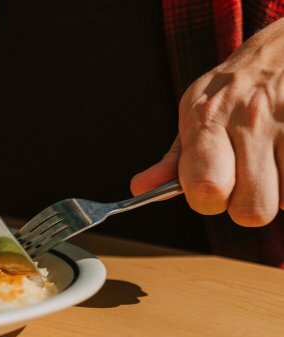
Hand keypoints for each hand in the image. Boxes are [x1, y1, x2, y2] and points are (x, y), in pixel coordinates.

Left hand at [132, 18, 283, 226]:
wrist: (281, 52)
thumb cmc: (231, 92)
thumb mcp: (194, 115)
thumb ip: (173, 160)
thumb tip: (140, 188)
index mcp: (208, 120)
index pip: (208, 188)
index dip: (208, 202)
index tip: (211, 190)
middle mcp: (251, 121)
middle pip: (252, 210)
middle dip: (246, 204)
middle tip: (245, 179)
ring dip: (277, 191)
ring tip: (270, 163)